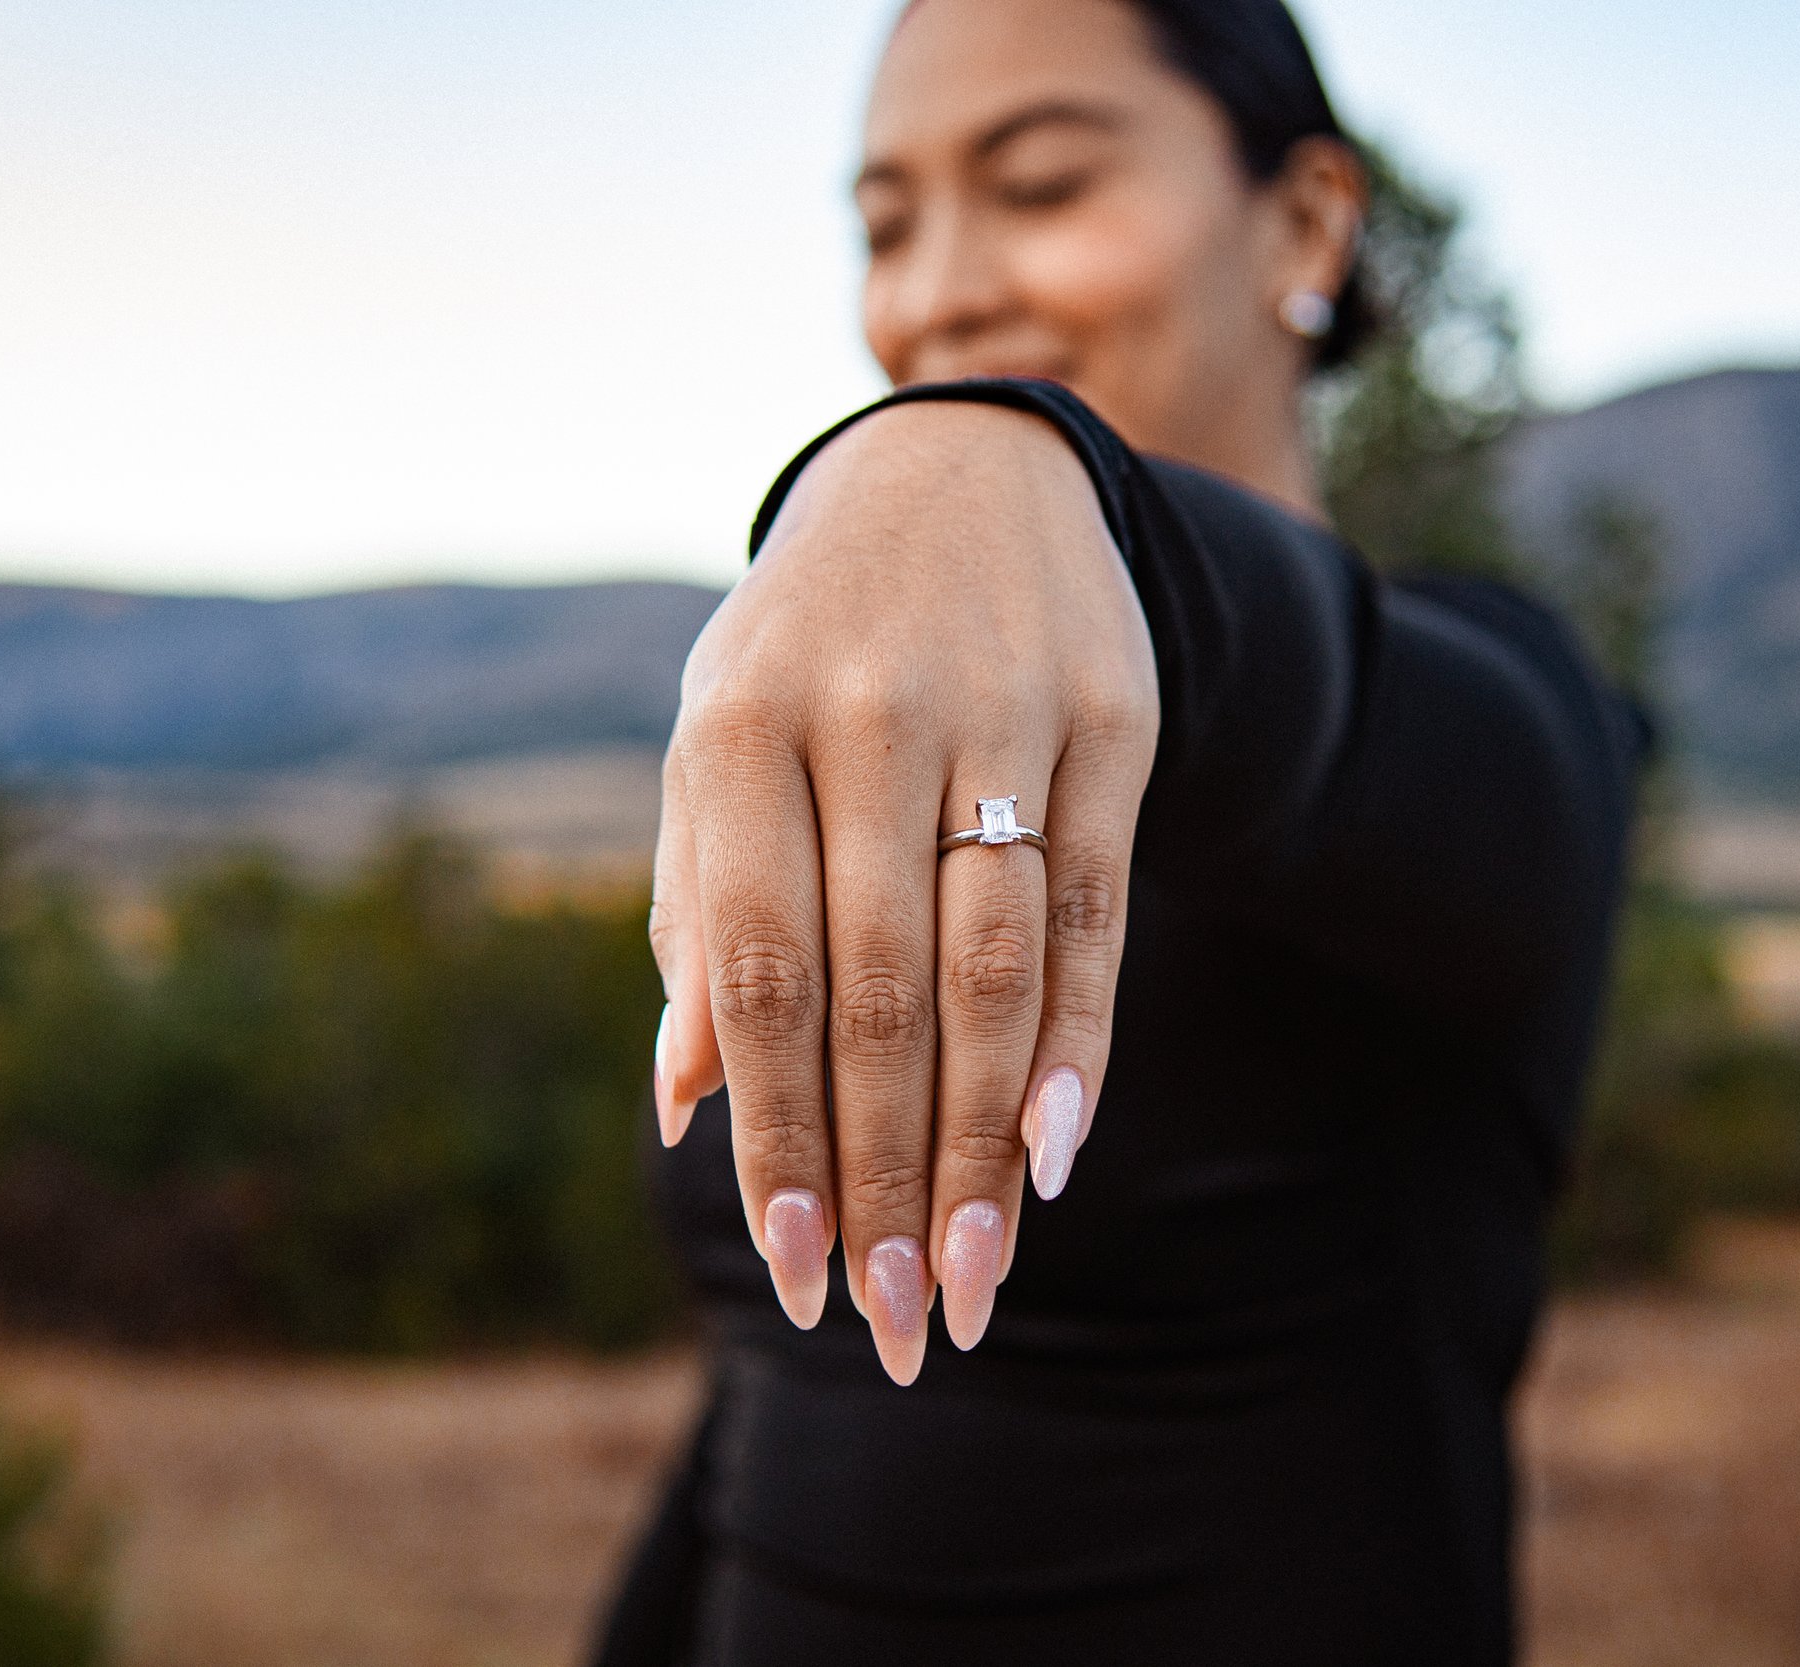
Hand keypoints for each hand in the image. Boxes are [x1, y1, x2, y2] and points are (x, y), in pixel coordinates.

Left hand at [649, 400, 1158, 1382]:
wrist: (962, 473)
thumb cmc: (806, 649)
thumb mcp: (720, 751)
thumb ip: (701, 918)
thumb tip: (689, 1104)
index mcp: (739, 732)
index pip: (761, 969)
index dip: (778, 1132)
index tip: (793, 1269)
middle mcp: (866, 719)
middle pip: (882, 991)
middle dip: (885, 1174)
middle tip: (901, 1321)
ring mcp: (1001, 713)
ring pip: (995, 965)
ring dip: (983, 1143)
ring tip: (977, 1276)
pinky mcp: (1111, 719)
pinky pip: (1095, 906)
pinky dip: (1077, 1040)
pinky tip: (1055, 1153)